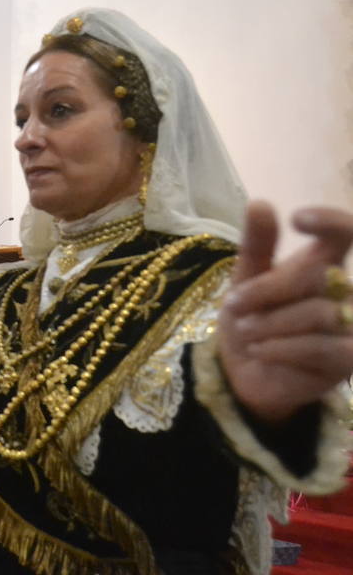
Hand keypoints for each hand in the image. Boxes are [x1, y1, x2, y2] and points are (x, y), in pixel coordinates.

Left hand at [218, 202, 352, 424]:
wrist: (246, 371)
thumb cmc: (251, 317)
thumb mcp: (245, 279)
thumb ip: (256, 245)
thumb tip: (260, 203)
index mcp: (323, 263)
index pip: (344, 233)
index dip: (331, 221)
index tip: (297, 219)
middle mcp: (345, 290)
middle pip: (320, 275)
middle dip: (268, 289)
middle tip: (234, 304)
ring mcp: (352, 325)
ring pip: (320, 313)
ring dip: (271, 323)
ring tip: (246, 331)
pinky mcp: (349, 360)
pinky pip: (323, 348)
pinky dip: (283, 348)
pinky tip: (260, 350)